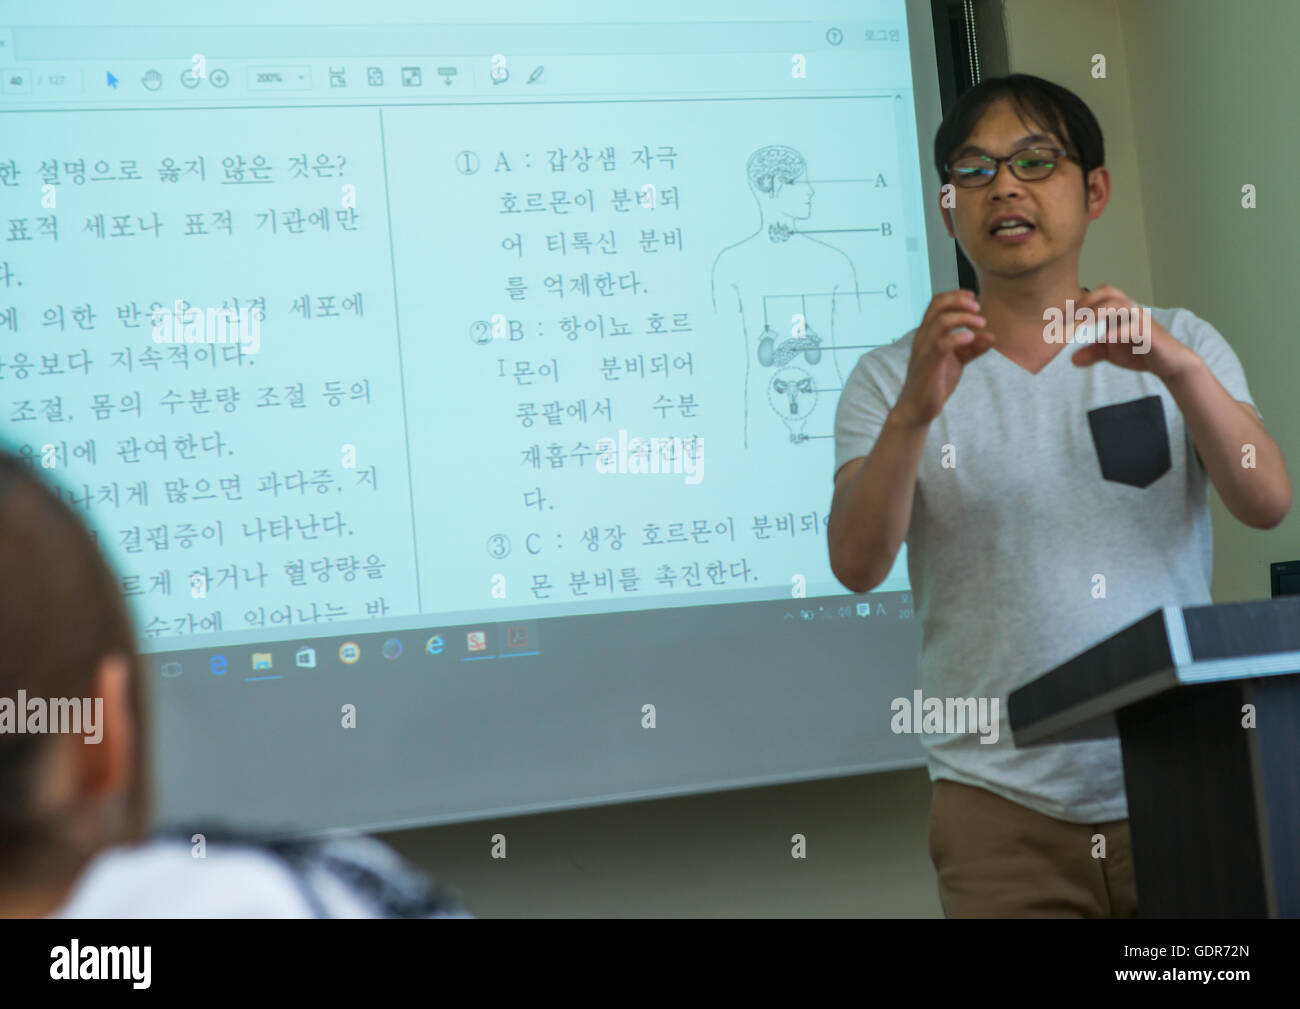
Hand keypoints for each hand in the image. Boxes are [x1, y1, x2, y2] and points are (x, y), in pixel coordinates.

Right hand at [894, 289, 994, 426]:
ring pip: (941, 321)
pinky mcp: (928, 364)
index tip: (972, 297)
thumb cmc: (934, 383)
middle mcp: (922, 337)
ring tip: (981, 323)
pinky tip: (971, 338)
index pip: (936, 303)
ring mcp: (924, 350)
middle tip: (978, 308)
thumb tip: (991, 336)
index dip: (955, 295)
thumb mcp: (957, 362)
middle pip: (937, 306)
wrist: (917, 409)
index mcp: (927, 334)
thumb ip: (972, 348)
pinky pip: (942, 344)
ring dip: (964, 318)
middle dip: (960, 301)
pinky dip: (959, 337)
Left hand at [1069, 285, 1198, 380]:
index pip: (1100, 294)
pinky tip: (1102, 339)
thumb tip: (1073, 359)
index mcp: (1120, 311)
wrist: (1170, 363)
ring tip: (1082, 324)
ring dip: (1098, 312)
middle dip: (1087, 301)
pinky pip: (1133, 327)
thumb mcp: (1112, 353)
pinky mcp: (1150, 333)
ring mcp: (1141, 319)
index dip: (1081, 302)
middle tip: (1069, 318)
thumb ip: (1094, 352)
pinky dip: (1116, 332)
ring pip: (1120, 305)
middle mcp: (1131, 310)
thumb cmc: (1141, 352)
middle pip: (1109, 292)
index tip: (1062, 317)